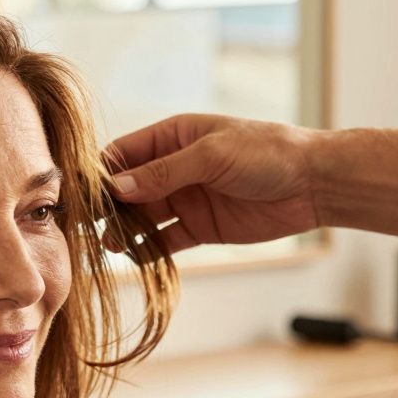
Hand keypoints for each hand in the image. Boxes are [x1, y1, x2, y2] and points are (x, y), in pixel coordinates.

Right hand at [102, 114, 323, 252]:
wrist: (315, 183)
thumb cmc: (268, 153)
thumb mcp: (212, 155)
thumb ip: (163, 173)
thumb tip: (117, 188)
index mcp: (173, 137)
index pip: (123, 155)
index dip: (100, 174)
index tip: (81, 195)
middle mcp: (173, 168)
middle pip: (127, 189)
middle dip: (107, 207)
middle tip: (85, 227)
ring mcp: (184, 199)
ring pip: (142, 217)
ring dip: (124, 231)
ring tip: (110, 246)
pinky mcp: (199, 228)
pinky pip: (164, 241)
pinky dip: (148, 251)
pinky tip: (135, 259)